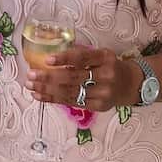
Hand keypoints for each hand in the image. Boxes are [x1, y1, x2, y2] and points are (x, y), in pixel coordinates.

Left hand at [25, 46, 139, 112]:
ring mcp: (102, 93)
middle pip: (73, 77)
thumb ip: (81, 55)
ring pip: (70, 92)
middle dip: (48, 77)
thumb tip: (51, 54)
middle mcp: (105, 75)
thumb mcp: (101, 54)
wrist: (131, 84)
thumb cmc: (109, 65)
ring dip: (46, 90)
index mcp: (105, 57)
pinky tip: (39, 95)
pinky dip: (53, 99)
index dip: (64, 58)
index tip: (47, 59)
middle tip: (30, 75)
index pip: (82, 57)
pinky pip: (71, 102)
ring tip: (30, 85)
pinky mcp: (98, 106)